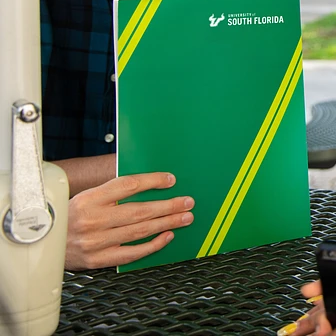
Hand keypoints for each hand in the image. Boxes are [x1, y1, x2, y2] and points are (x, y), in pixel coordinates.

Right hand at [65, 172, 193, 269]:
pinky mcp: (98, 260)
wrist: (44, 244)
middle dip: (168, 206)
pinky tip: (167, 236)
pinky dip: (153, 245)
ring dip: (167, 223)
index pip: (128, 186)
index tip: (171, 180)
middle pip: (139, 211)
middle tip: (187, 202)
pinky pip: (132, 253)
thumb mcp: (86, 197)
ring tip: (184, 217)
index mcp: (89, 199)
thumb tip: (148, 183)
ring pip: (139, 231)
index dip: (152, 181)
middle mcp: (92, 220)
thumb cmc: (70, 217)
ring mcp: (95, 242)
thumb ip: (112, 191)